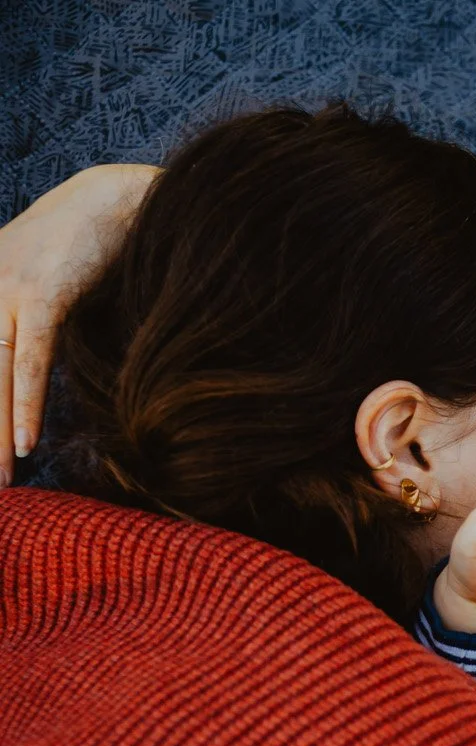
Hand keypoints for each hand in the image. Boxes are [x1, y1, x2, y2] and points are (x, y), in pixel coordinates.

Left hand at [0, 164, 159, 484]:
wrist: (121, 194)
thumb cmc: (93, 239)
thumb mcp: (49, 280)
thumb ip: (33, 317)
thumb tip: (35, 364)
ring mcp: (9, 290)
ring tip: (0, 478)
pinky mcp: (44, 294)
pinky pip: (32, 360)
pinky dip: (28, 402)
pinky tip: (24, 441)